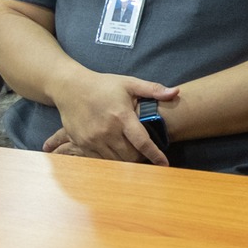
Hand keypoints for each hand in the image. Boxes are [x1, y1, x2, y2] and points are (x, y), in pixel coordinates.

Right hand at [52, 72, 179, 165]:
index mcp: (121, 116)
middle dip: (141, 158)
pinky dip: (110, 159)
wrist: (70, 88)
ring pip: (115, 161)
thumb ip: (153, 89)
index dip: (155, 155)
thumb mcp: (129, 83)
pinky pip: (100, 159)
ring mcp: (93, 139)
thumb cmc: (103, 85)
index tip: (164, 164)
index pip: (142, 141)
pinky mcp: (82, 144)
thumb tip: (176, 92)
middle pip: (129, 156)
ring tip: (132, 154)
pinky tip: (116, 153)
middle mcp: (107, 130)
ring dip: (126, 161)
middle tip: (146, 154)